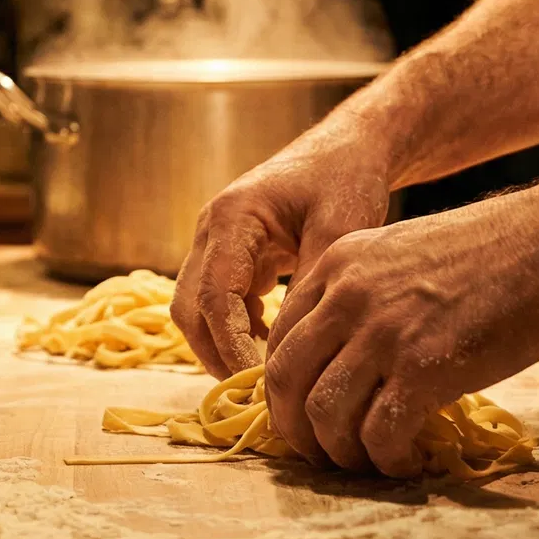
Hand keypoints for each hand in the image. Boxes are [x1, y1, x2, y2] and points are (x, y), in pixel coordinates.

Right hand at [171, 112, 396, 379]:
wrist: (349, 147)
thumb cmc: (346, 178)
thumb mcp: (341, 228)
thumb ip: (312, 284)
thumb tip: (289, 348)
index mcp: (232, 217)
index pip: (214, 296)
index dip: (230, 345)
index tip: (260, 382)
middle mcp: (211, 229)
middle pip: (190, 307)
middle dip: (216, 352)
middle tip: (259, 391)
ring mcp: (215, 242)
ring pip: (196, 308)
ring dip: (222, 344)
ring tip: (265, 375)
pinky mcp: (230, 254)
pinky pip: (217, 302)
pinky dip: (235, 329)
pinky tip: (270, 345)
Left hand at [264, 198, 538, 474]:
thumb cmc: (490, 253)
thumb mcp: (401, 252)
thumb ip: (362, 293)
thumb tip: (345, 355)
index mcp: (337, 264)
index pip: (280, 339)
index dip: (283, 390)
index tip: (302, 416)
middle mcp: (347, 296)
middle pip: (286, 380)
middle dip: (295, 430)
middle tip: (320, 455)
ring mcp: (383, 333)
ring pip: (325, 414)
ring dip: (339, 453)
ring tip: (366, 464)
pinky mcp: (424, 369)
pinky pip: (379, 434)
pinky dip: (386, 460)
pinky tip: (406, 463)